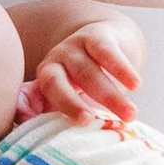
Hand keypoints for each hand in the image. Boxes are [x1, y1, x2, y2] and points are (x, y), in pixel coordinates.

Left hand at [28, 12, 143, 120]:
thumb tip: (27, 128)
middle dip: (76, 104)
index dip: (52, 108)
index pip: (42, 94)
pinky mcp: (97, 35)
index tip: (69, 125)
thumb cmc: (85, 81)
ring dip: (111, 95)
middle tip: (92, 122)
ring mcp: (75, 46)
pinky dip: (121, 69)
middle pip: (62, 84)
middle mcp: (56, 60)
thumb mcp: (69, 95)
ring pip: (89, 72)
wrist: (106, 42)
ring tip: (130, 114)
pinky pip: (107, 52)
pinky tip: (135, 84)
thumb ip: (52, 111)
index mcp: (46, 77)